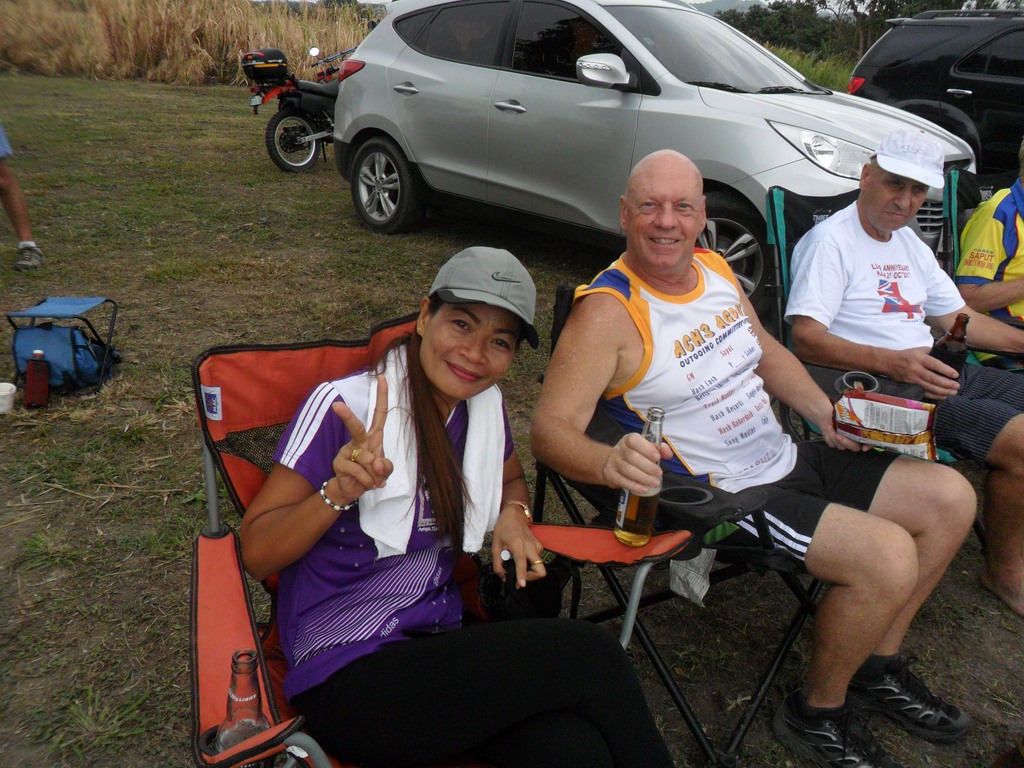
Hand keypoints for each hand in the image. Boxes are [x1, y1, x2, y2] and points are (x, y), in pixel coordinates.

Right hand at [329, 375, 393, 504]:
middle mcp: (360, 440)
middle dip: (347, 416)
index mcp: (373, 436)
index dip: (382, 396)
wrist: (353, 490)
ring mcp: (347, 450)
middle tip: (336, 405)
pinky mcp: (339, 462)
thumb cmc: (370, 474)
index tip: (382, 377)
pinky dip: (367, 482)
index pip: (380, 413)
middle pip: (357, 426)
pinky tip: (365, 484)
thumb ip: (385, 467)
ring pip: (366, 459)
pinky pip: (359, 472)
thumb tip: (376, 463)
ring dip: (374, 475)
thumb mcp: (384, 471)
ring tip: (373, 480)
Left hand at [491, 504, 545, 588]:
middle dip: (531, 578)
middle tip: (520, 578)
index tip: (522, 585)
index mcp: (517, 545)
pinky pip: (537, 560)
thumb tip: (503, 577)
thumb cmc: (504, 528)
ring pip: (539, 566)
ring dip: (529, 571)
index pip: (522, 563)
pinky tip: (521, 557)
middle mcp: (530, 547)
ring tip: (517, 564)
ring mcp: (537, 546)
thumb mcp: (495, 545)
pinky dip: (530, 563)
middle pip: (540, 570)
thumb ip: (497, 563)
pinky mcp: (539, 546)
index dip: (522, 575)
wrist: (515, 514)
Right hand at [600, 432, 669, 493]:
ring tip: (655, 483)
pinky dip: (634, 486)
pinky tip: (644, 489)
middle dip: (648, 466)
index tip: (657, 457)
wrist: (611, 463)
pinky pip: (622, 481)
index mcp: (628, 440)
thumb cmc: (633, 454)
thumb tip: (669, 454)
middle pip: (632, 457)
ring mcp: (614, 462)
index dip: (646, 448)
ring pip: (628, 470)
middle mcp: (620, 449)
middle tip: (659, 473)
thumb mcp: (645, 448)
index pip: (634, 440)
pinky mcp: (611, 475)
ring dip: (643, 478)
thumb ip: (659, 449)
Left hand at [805, 397, 869, 451]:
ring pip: (843, 447)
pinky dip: (830, 438)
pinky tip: (829, 430)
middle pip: (855, 447)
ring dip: (838, 441)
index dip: (869, 445)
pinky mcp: (835, 442)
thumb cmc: (840, 409)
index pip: (870, 442)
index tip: (865, 447)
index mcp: (862, 431)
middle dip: (848, 443)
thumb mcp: (849, 404)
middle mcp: (854, 438)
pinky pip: (834, 445)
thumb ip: (857, 399)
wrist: (825, 412)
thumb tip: (861, 387)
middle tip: (840, 436)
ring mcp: (845, 441)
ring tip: (834, 433)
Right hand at [886, 347, 959, 400]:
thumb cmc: (906, 355)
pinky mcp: (910, 385)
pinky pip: (924, 392)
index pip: (935, 365)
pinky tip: (943, 396)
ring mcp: (913, 379)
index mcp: (920, 358)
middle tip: (957, 386)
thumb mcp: (919, 349)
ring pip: (929, 387)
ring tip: (953, 392)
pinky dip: (934, 395)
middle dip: (947, 384)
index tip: (956, 375)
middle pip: (933, 379)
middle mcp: (916, 369)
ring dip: (943, 391)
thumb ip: (932, 352)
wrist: (889, 363)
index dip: (946, 370)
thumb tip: (946, 355)